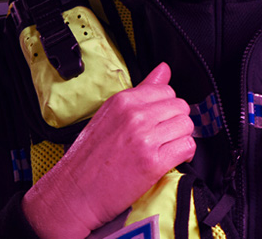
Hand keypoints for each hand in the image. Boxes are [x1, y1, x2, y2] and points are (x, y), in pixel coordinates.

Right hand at [22, 63, 195, 238]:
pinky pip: (187, 147)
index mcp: (124, 100)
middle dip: (176, 122)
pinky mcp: (153, 163)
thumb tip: (164, 69)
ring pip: (187, 126)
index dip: (167, 107)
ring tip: (166, 149)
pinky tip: (171, 160)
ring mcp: (145, 138)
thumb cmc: (89, 157)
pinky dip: (185, 155)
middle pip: (181, 107)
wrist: (74, 192)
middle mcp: (136, 115)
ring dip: (181, 138)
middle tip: (164, 137)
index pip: (167, 90)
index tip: (161, 120)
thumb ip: (141, 90)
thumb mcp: (110, 114)